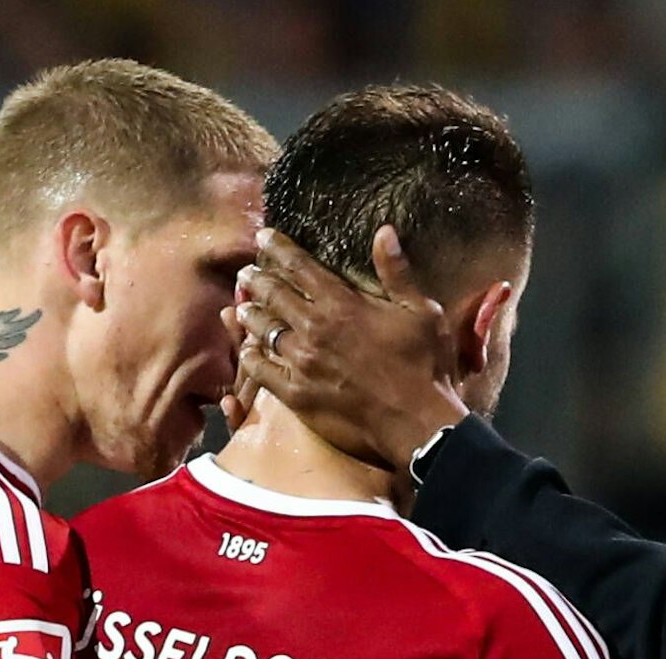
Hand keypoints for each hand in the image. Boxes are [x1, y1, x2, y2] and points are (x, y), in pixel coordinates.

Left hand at [224, 226, 469, 468]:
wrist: (416, 420)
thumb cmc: (424, 365)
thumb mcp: (420, 311)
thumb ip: (396, 272)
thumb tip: (384, 231)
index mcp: (341, 304)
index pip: (299, 267)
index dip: (278, 248)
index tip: (263, 236)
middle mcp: (313, 329)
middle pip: (273, 296)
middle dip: (257, 279)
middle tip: (246, 271)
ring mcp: (302, 363)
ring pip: (264, 331)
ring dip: (249, 315)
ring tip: (241, 306)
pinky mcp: (297, 394)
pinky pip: (263, 371)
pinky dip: (252, 358)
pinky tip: (247, 351)